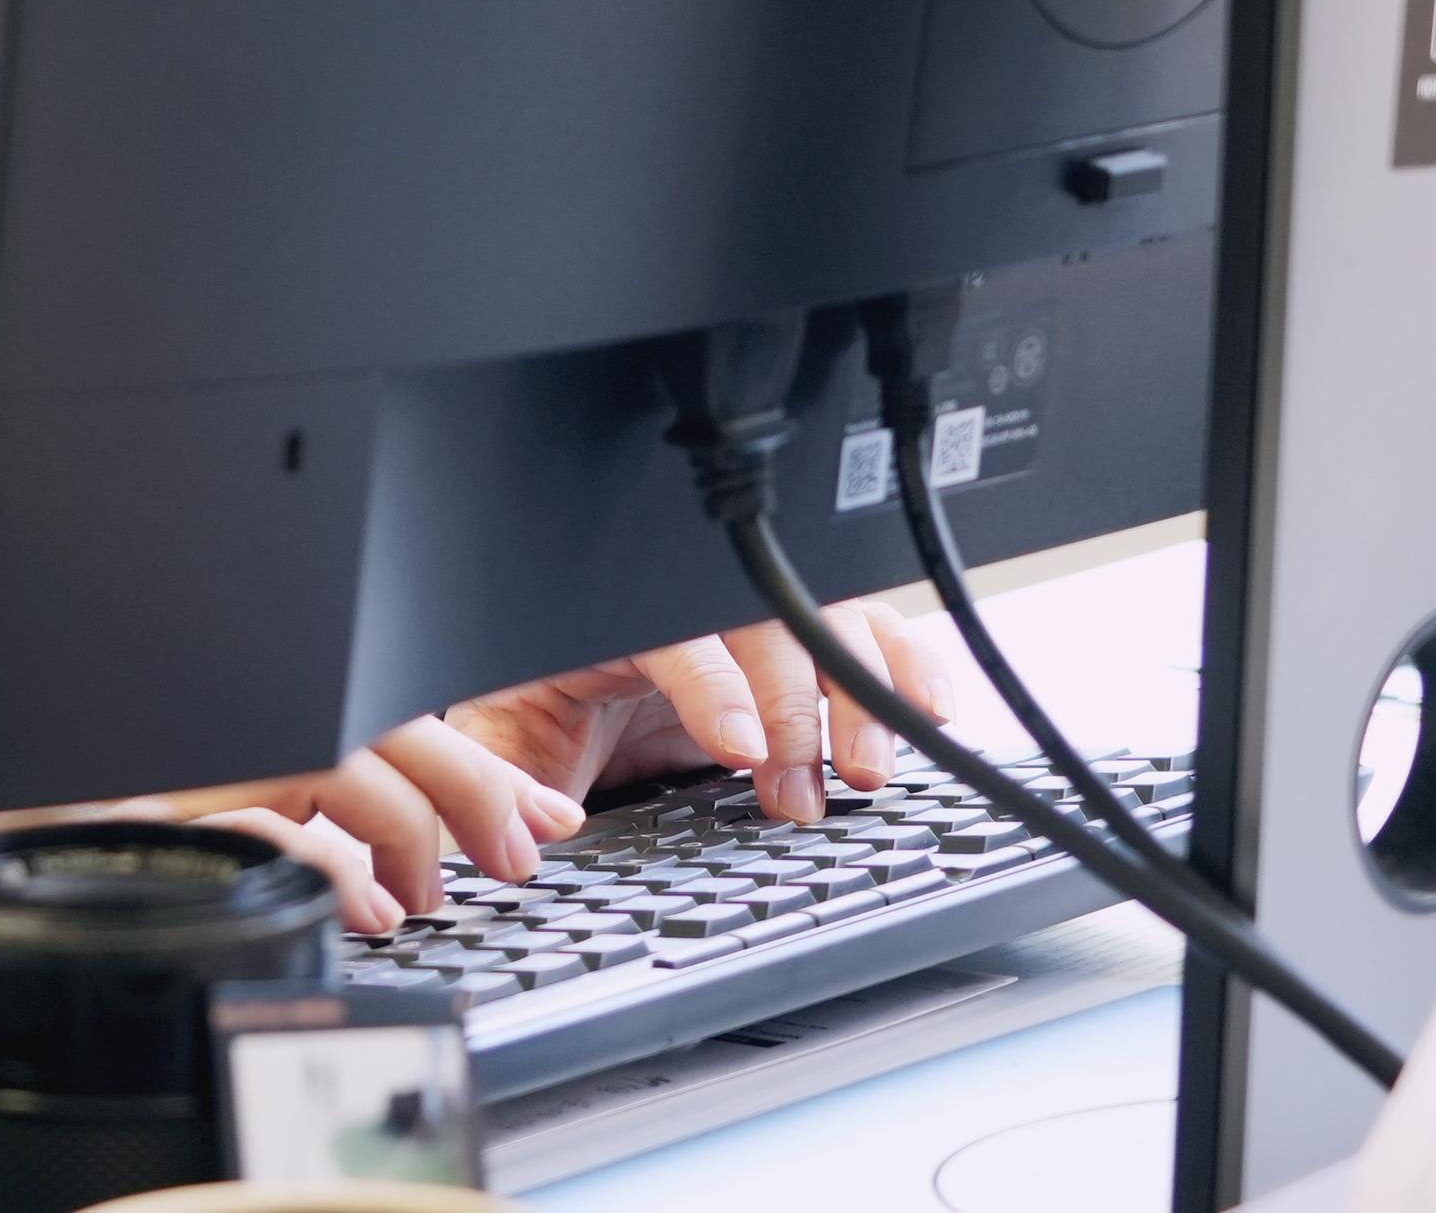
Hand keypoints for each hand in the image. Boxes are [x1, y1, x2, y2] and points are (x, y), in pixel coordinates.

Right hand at [0, 712, 580, 938]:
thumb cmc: (107, 777)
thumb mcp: (234, 764)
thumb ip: (339, 784)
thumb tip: (492, 816)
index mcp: (251, 674)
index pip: (392, 695)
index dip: (480, 765)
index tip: (541, 820)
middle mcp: (224, 698)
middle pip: (379, 716)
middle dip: (467, 793)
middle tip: (512, 857)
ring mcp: (186, 748)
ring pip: (333, 755)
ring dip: (405, 831)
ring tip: (423, 894)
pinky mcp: (143, 806)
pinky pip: (256, 825)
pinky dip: (322, 864)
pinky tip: (356, 904)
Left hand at [437, 592, 969, 828]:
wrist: (554, 697)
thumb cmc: (528, 712)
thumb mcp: (503, 746)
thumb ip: (510, 786)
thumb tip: (534, 827)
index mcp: (611, 621)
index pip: (676, 633)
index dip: (714, 687)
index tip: (742, 748)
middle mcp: (689, 608)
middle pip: (767, 623)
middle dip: (798, 706)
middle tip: (809, 788)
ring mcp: (750, 626)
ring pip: (830, 623)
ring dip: (862, 694)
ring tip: (869, 770)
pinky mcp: (795, 652)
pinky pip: (868, 635)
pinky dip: (906, 668)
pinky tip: (931, 709)